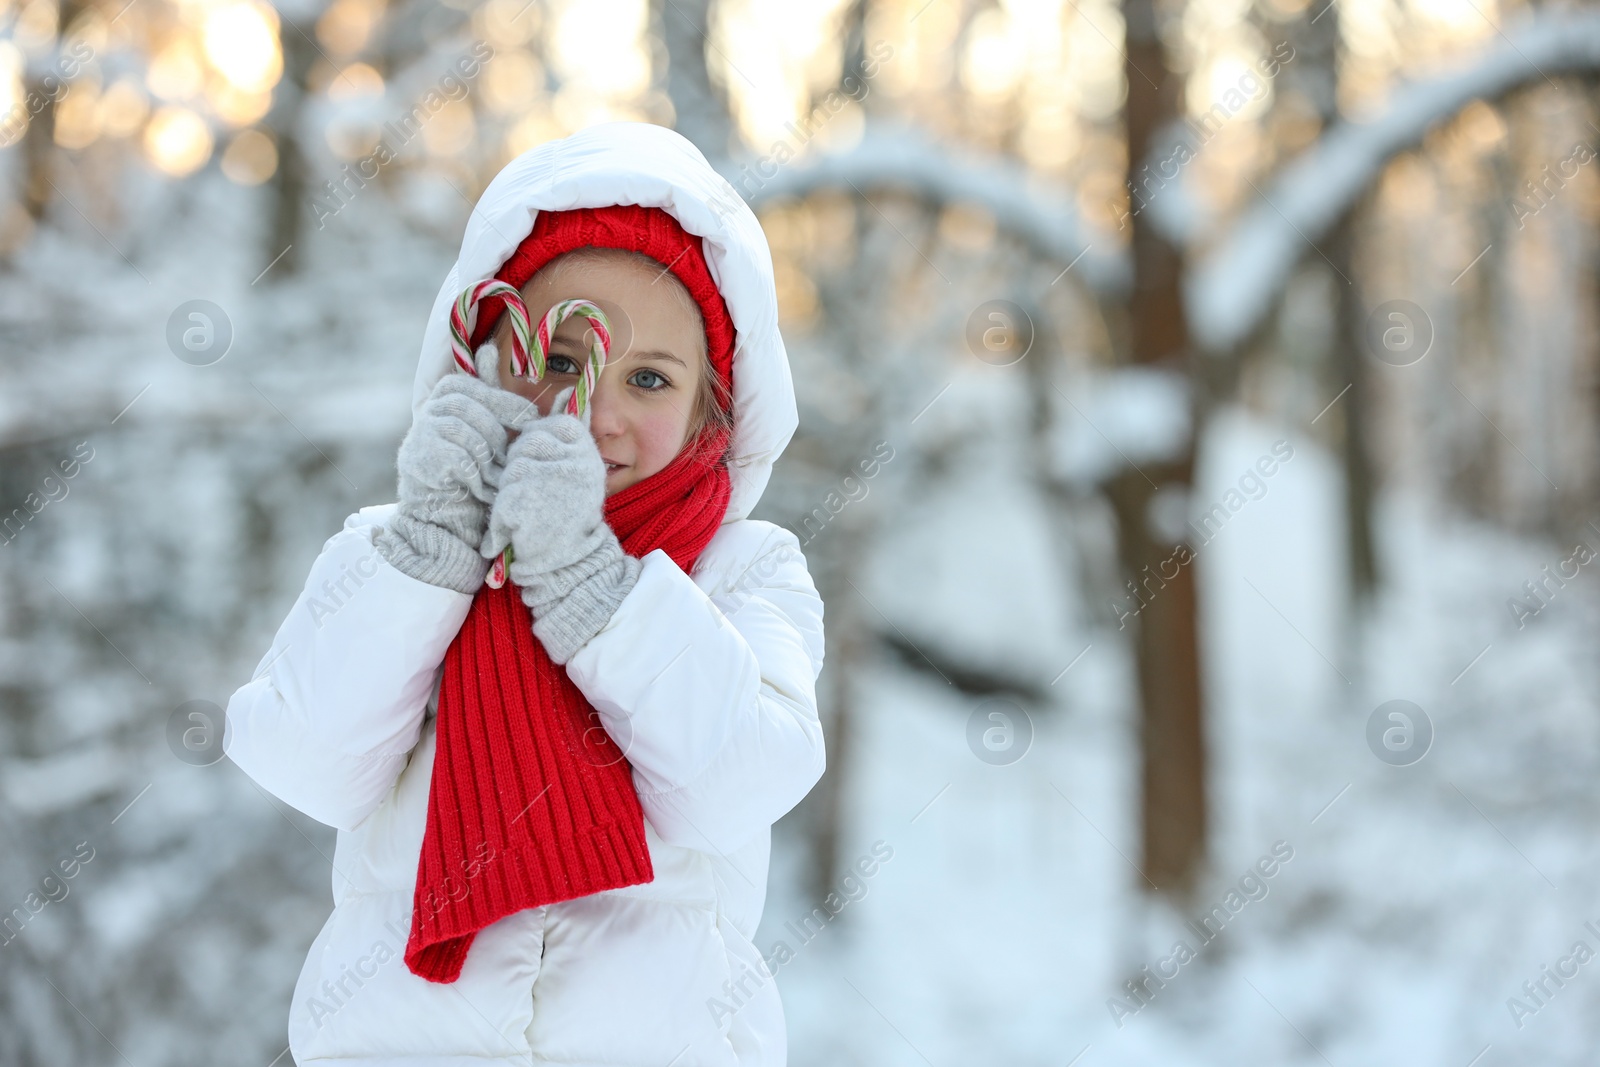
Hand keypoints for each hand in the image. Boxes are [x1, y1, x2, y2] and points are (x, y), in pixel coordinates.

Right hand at [376, 344, 537, 593]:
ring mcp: (419, 433)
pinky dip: (476, 477)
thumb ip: (509, 420)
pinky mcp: (418, 459)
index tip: (532, 419)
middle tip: (510, 460)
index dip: (505, 401)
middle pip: (470, 407)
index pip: (475, 385)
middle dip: (497, 435)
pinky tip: (481, 490)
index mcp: (447, 397)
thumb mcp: (496, 445)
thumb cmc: (478, 479)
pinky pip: (459, 458)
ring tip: (496, 479)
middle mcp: (428, 410)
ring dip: (489, 460)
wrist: (446, 522)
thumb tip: (558, 396)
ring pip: (466, 433)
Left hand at [481, 386, 641, 663]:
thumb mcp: (570, 469)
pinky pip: (504, 501)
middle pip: (523, 450)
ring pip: (511, 475)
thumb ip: (559, 433)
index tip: (544, 481)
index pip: (540, 430)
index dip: (532, 455)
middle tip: (542, 503)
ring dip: (512, 500)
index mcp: (582, 446)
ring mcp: (555, 480)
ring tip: (533, 519)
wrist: (572, 566)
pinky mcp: (532, 503)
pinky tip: (522, 533)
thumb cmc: (564, 516)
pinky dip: (504, 521)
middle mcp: (574, 459)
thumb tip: (553, 388)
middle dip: (521, 478)